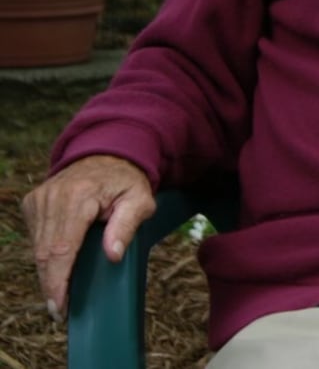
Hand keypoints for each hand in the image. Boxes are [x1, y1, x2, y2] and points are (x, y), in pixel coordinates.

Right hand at [21, 154, 154, 320]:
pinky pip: (35, 238)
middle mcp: (52, 197)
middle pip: (45, 253)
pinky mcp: (33, 203)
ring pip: (37, 248)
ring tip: (59, 294)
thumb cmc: (126, 181)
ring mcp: (39, 199)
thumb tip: (112, 255)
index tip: (59, 306)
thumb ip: (127, 225)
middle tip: (59, 311)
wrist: (107, 154)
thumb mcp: (140, 199)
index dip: (58, 281)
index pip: (62, 248)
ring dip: (47, 273)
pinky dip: (45, 256)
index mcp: (78, 197)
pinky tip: (57, 268)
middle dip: (51, 285)